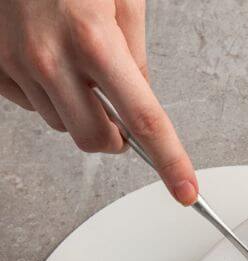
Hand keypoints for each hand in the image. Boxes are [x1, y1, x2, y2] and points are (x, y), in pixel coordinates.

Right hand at [0, 0, 196, 204]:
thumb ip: (134, 52)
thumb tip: (141, 94)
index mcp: (93, 38)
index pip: (144, 120)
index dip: (170, 160)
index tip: (185, 190)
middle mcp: (50, 57)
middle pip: (96, 139)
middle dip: (116, 138)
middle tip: (120, 113)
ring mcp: (15, 62)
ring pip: (61, 124)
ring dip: (79, 110)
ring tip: (76, 64)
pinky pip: (30, 105)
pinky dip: (47, 94)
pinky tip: (49, 60)